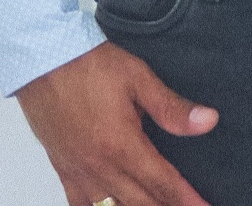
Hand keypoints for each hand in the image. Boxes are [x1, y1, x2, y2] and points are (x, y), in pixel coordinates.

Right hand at [14, 42, 217, 205]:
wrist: (43, 59)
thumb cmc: (88, 64)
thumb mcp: (137, 77)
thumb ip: (171, 107)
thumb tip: (208, 121)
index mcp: (122, 145)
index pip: (164, 184)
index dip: (188, 200)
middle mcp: (100, 167)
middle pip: (142, 203)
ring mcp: (79, 173)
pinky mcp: (63, 170)